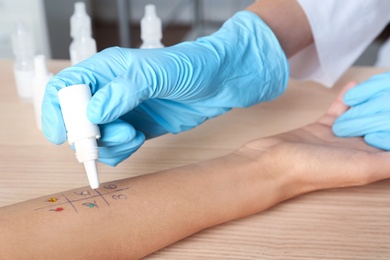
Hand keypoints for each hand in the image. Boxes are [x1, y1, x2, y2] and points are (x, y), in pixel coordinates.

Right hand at [41, 11, 288, 165]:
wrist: (222, 83)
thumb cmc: (193, 66)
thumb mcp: (159, 72)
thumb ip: (124, 90)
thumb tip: (94, 113)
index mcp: (107, 70)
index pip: (66, 88)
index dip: (58, 110)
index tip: (63, 134)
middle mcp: (111, 91)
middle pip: (77, 118)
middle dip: (86, 134)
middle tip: (103, 140)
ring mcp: (124, 112)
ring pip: (97, 137)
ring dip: (108, 144)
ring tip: (132, 136)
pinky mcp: (137, 128)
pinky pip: (116, 147)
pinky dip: (120, 151)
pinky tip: (137, 141)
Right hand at [238, 82, 389, 192]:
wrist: (272, 164)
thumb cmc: (313, 170)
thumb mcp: (362, 167)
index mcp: (369, 161)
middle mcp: (356, 150)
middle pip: (380, 127)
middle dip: (388, 110)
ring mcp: (337, 138)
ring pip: (361, 116)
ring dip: (372, 103)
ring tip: (382, 86)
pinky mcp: (320, 128)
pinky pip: (339, 110)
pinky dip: (347, 99)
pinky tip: (353, 86)